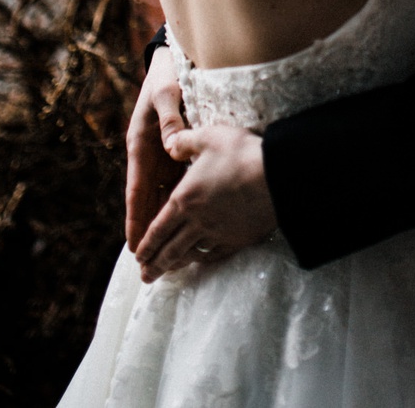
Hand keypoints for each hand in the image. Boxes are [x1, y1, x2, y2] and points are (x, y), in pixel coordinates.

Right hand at [125, 46, 186, 254]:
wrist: (173, 59)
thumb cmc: (168, 74)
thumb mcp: (168, 93)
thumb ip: (172, 118)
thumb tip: (175, 145)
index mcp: (141, 144)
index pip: (138, 190)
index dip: (138, 219)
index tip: (136, 247)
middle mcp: (149, 154)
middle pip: (149, 200)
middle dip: (149, 231)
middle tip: (150, 265)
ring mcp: (162, 153)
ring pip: (163, 195)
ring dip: (164, 221)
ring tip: (169, 254)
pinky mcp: (176, 150)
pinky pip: (176, 181)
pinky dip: (179, 202)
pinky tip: (189, 221)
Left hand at [134, 125, 276, 281]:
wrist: (277, 176)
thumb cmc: (240, 154)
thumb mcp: (209, 137)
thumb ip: (184, 141)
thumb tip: (168, 143)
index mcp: (184, 200)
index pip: (158, 228)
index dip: (146, 244)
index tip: (137, 256)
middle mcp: (197, 222)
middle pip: (170, 249)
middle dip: (155, 264)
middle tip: (145, 277)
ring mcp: (218, 233)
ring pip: (191, 255)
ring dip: (176, 266)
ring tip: (168, 272)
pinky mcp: (237, 238)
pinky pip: (214, 254)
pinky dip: (203, 260)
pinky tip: (201, 260)